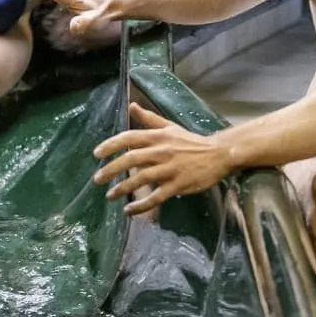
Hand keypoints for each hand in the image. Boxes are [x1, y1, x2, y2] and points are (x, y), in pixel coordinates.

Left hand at [92, 105, 231, 214]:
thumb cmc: (191, 142)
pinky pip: (156, 197)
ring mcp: (170, 169)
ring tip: (110, 196)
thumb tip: (132, 106)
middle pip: (131, 159)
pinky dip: (141, 205)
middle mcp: (161, 151)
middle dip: (111, 169)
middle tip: (97, 179)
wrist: (218, 154)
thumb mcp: (170, 127)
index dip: (111, 145)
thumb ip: (149, 118)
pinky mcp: (178, 185)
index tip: (97, 154)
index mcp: (158, 136)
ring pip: (141, 179)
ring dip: (123, 188)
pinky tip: (129, 210)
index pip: (129, 138)